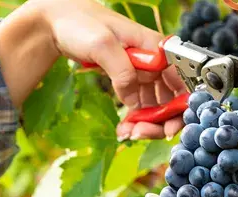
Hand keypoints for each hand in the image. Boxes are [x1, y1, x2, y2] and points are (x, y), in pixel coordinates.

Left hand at [33, 0, 185, 139]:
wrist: (56, 22)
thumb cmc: (80, 23)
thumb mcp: (102, 45)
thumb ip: (122, 72)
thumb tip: (134, 101)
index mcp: (156, 47)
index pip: (181, 80)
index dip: (180, 106)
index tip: (167, 127)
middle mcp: (154, 60)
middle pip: (171, 97)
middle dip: (160, 120)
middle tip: (140, 134)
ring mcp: (142, 71)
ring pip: (156, 104)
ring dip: (146, 123)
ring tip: (127, 132)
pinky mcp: (128, 79)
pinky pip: (139, 103)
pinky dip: (135, 118)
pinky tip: (124, 127)